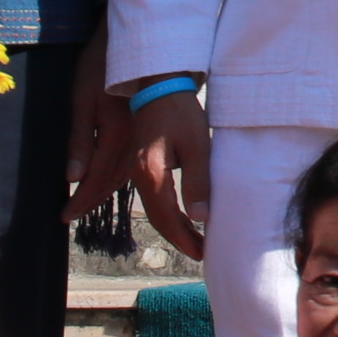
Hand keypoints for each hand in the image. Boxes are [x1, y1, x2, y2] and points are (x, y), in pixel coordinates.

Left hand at [64, 29, 131, 220]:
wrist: (136, 44)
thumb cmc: (101, 66)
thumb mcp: (82, 100)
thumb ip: (80, 140)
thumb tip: (73, 176)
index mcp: (115, 136)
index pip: (95, 179)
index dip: (80, 200)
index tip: (65, 216)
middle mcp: (133, 143)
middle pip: (110, 182)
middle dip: (90, 200)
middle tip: (71, 214)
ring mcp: (142, 138)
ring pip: (122, 176)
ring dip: (103, 192)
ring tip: (85, 203)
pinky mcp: (144, 132)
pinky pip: (130, 164)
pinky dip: (116, 178)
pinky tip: (108, 181)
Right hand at [132, 87, 211, 259]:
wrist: (158, 83)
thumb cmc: (180, 111)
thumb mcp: (196, 145)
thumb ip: (198, 181)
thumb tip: (200, 218)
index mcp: (150, 173)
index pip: (166, 216)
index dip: (183, 238)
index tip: (200, 253)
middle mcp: (138, 175)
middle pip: (157, 217)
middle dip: (178, 238)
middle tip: (199, 253)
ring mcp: (137, 169)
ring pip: (154, 208)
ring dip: (172, 227)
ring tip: (192, 241)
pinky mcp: (142, 163)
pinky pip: (153, 196)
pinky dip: (167, 212)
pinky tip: (180, 217)